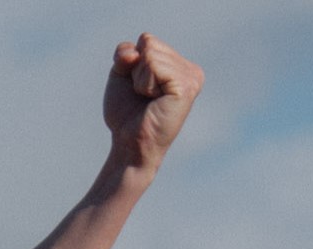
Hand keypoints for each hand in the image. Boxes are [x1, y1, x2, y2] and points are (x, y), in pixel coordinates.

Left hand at [103, 33, 200, 171]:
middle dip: (135, 71)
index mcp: (179, 66)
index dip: (131, 63)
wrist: (128, 143)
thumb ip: (125, 54)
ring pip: (150, 55)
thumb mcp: (120, 76)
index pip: (147, 40)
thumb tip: (135, 53)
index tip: (137, 87)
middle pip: (149, 43)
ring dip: (139, 80)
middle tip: (142, 96)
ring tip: (148, 100)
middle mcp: (191, 70)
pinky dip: (143, 84)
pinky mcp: (186, 87)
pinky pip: (153, 66)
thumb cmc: (126, 113)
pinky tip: (153, 100)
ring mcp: (192, 77)